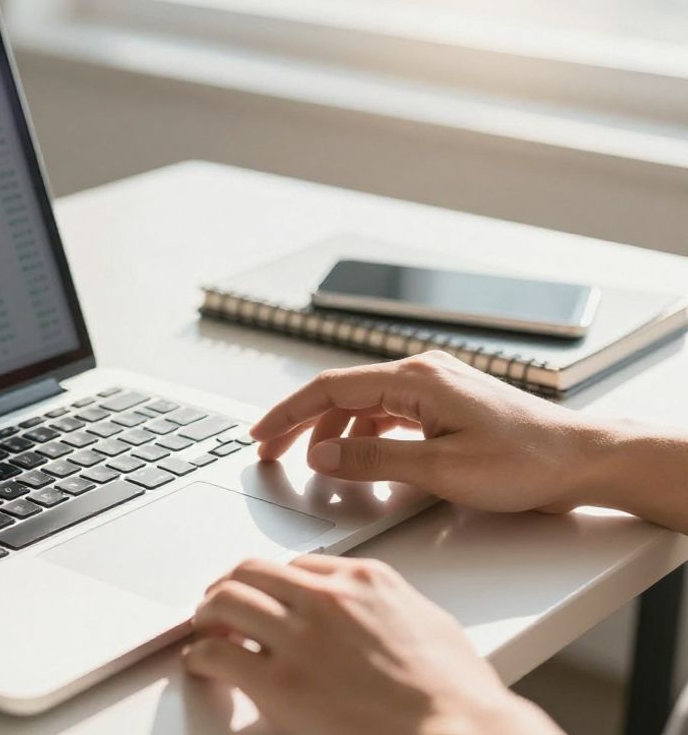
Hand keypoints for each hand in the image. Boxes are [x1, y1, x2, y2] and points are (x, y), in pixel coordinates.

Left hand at [185, 555, 561, 734]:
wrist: (460, 733)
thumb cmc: (458, 695)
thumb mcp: (429, 625)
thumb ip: (390, 609)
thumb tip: (376, 616)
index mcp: (366, 580)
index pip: (300, 564)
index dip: (275, 583)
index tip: (266, 595)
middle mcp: (327, 598)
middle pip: (252, 571)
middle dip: (230, 586)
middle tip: (218, 604)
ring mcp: (300, 637)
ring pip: (227, 600)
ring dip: (208, 614)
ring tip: (205, 630)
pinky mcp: (280, 682)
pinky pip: (217, 654)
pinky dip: (201, 656)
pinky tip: (202, 664)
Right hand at [248, 350, 602, 513]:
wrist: (584, 460)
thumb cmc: (526, 462)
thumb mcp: (441, 470)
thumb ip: (374, 461)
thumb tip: (322, 457)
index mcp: (415, 379)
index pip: (329, 389)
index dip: (287, 414)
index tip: (258, 436)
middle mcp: (420, 374)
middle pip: (340, 395)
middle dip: (300, 424)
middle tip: (270, 454)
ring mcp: (434, 388)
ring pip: (362, 406)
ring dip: (332, 434)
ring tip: (312, 467)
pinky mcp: (445, 405)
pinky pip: (388, 415)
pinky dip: (364, 438)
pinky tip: (359, 463)